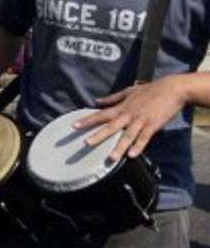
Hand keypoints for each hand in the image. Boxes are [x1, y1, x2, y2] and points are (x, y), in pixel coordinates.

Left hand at [74, 77, 188, 161]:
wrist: (172, 89)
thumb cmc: (150, 90)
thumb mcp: (128, 91)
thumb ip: (112, 98)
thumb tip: (96, 101)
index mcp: (121, 107)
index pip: (101, 115)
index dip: (87, 120)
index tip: (74, 125)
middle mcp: (128, 115)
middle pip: (110, 127)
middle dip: (97, 135)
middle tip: (85, 143)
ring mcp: (140, 120)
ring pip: (127, 136)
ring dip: (119, 147)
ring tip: (111, 158)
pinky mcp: (153, 125)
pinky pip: (144, 138)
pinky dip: (139, 146)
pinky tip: (133, 155)